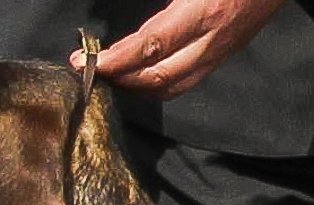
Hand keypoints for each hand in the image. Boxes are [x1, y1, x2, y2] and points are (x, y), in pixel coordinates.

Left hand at [70, 0, 288, 97]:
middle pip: (160, 76)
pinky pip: (188, 79)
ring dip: (139, 86)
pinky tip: (143, 74)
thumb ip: (165, 5)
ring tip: (112, 77)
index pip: (151, 46)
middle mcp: (212, 39)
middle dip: (121, 78)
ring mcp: (220, 51)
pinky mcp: (225, 53)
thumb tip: (137, 31)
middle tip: (90, 72)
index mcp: (202, 12)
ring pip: (174, 85)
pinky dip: (160, 83)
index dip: (118, 59)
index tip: (88, 61)